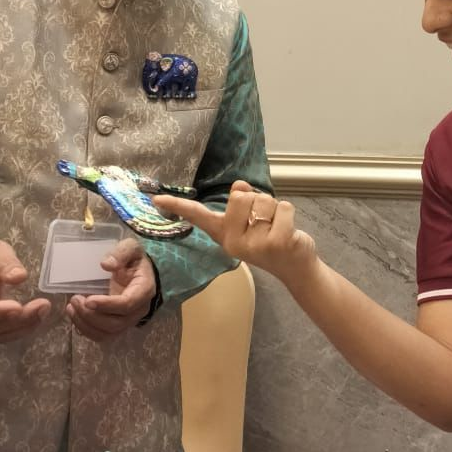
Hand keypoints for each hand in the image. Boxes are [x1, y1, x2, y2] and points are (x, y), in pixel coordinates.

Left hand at [65, 238, 155, 341]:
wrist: (138, 271)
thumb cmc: (134, 260)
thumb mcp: (131, 248)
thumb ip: (121, 253)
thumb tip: (106, 264)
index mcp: (144, 290)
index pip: (127, 304)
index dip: (107, 305)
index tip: (88, 299)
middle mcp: (138, 310)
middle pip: (116, 323)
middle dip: (91, 315)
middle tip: (75, 299)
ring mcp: (128, 321)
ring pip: (107, 333)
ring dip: (86, 324)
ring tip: (71, 307)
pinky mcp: (117, 326)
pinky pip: (101, 336)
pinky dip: (85, 329)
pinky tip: (74, 315)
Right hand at [153, 179, 317, 284]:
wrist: (295, 266)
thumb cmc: (271, 238)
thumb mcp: (252, 220)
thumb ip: (243, 202)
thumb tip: (239, 185)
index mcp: (224, 235)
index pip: (198, 217)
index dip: (177, 206)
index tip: (156, 199)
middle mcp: (233, 242)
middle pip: (240, 197)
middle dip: (257, 201)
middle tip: (265, 222)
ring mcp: (254, 245)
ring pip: (263, 200)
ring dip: (274, 208)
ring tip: (276, 228)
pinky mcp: (275, 243)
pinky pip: (282, 207)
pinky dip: (289, 213)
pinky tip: (289, 232)